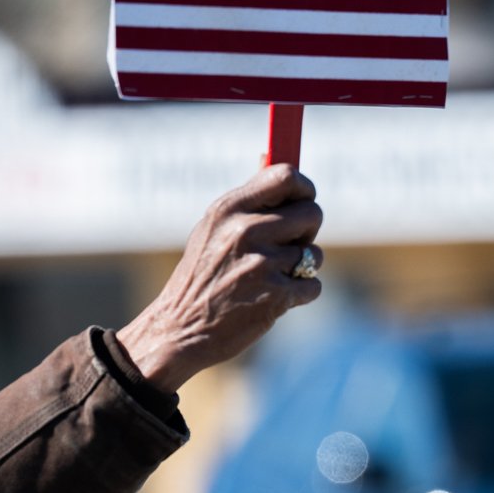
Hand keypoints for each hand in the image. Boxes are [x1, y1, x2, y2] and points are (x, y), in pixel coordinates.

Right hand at [116, 164, 323, 392]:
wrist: (179, 329)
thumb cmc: (199, 276)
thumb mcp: (211, 230)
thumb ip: (247, 201)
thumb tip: (272, 162)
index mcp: (228, 209)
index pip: (285, 176)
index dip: (303, 187)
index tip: (302, 199)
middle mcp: (245, 231)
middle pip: (312, 213)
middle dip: (306, 231)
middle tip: (286, 245)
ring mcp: (261, 264)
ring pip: (314, 253)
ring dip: (300, 267)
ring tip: (270, 277)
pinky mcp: (276, 296)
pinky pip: (313, 285)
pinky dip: (299, 294)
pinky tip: (273, 298)